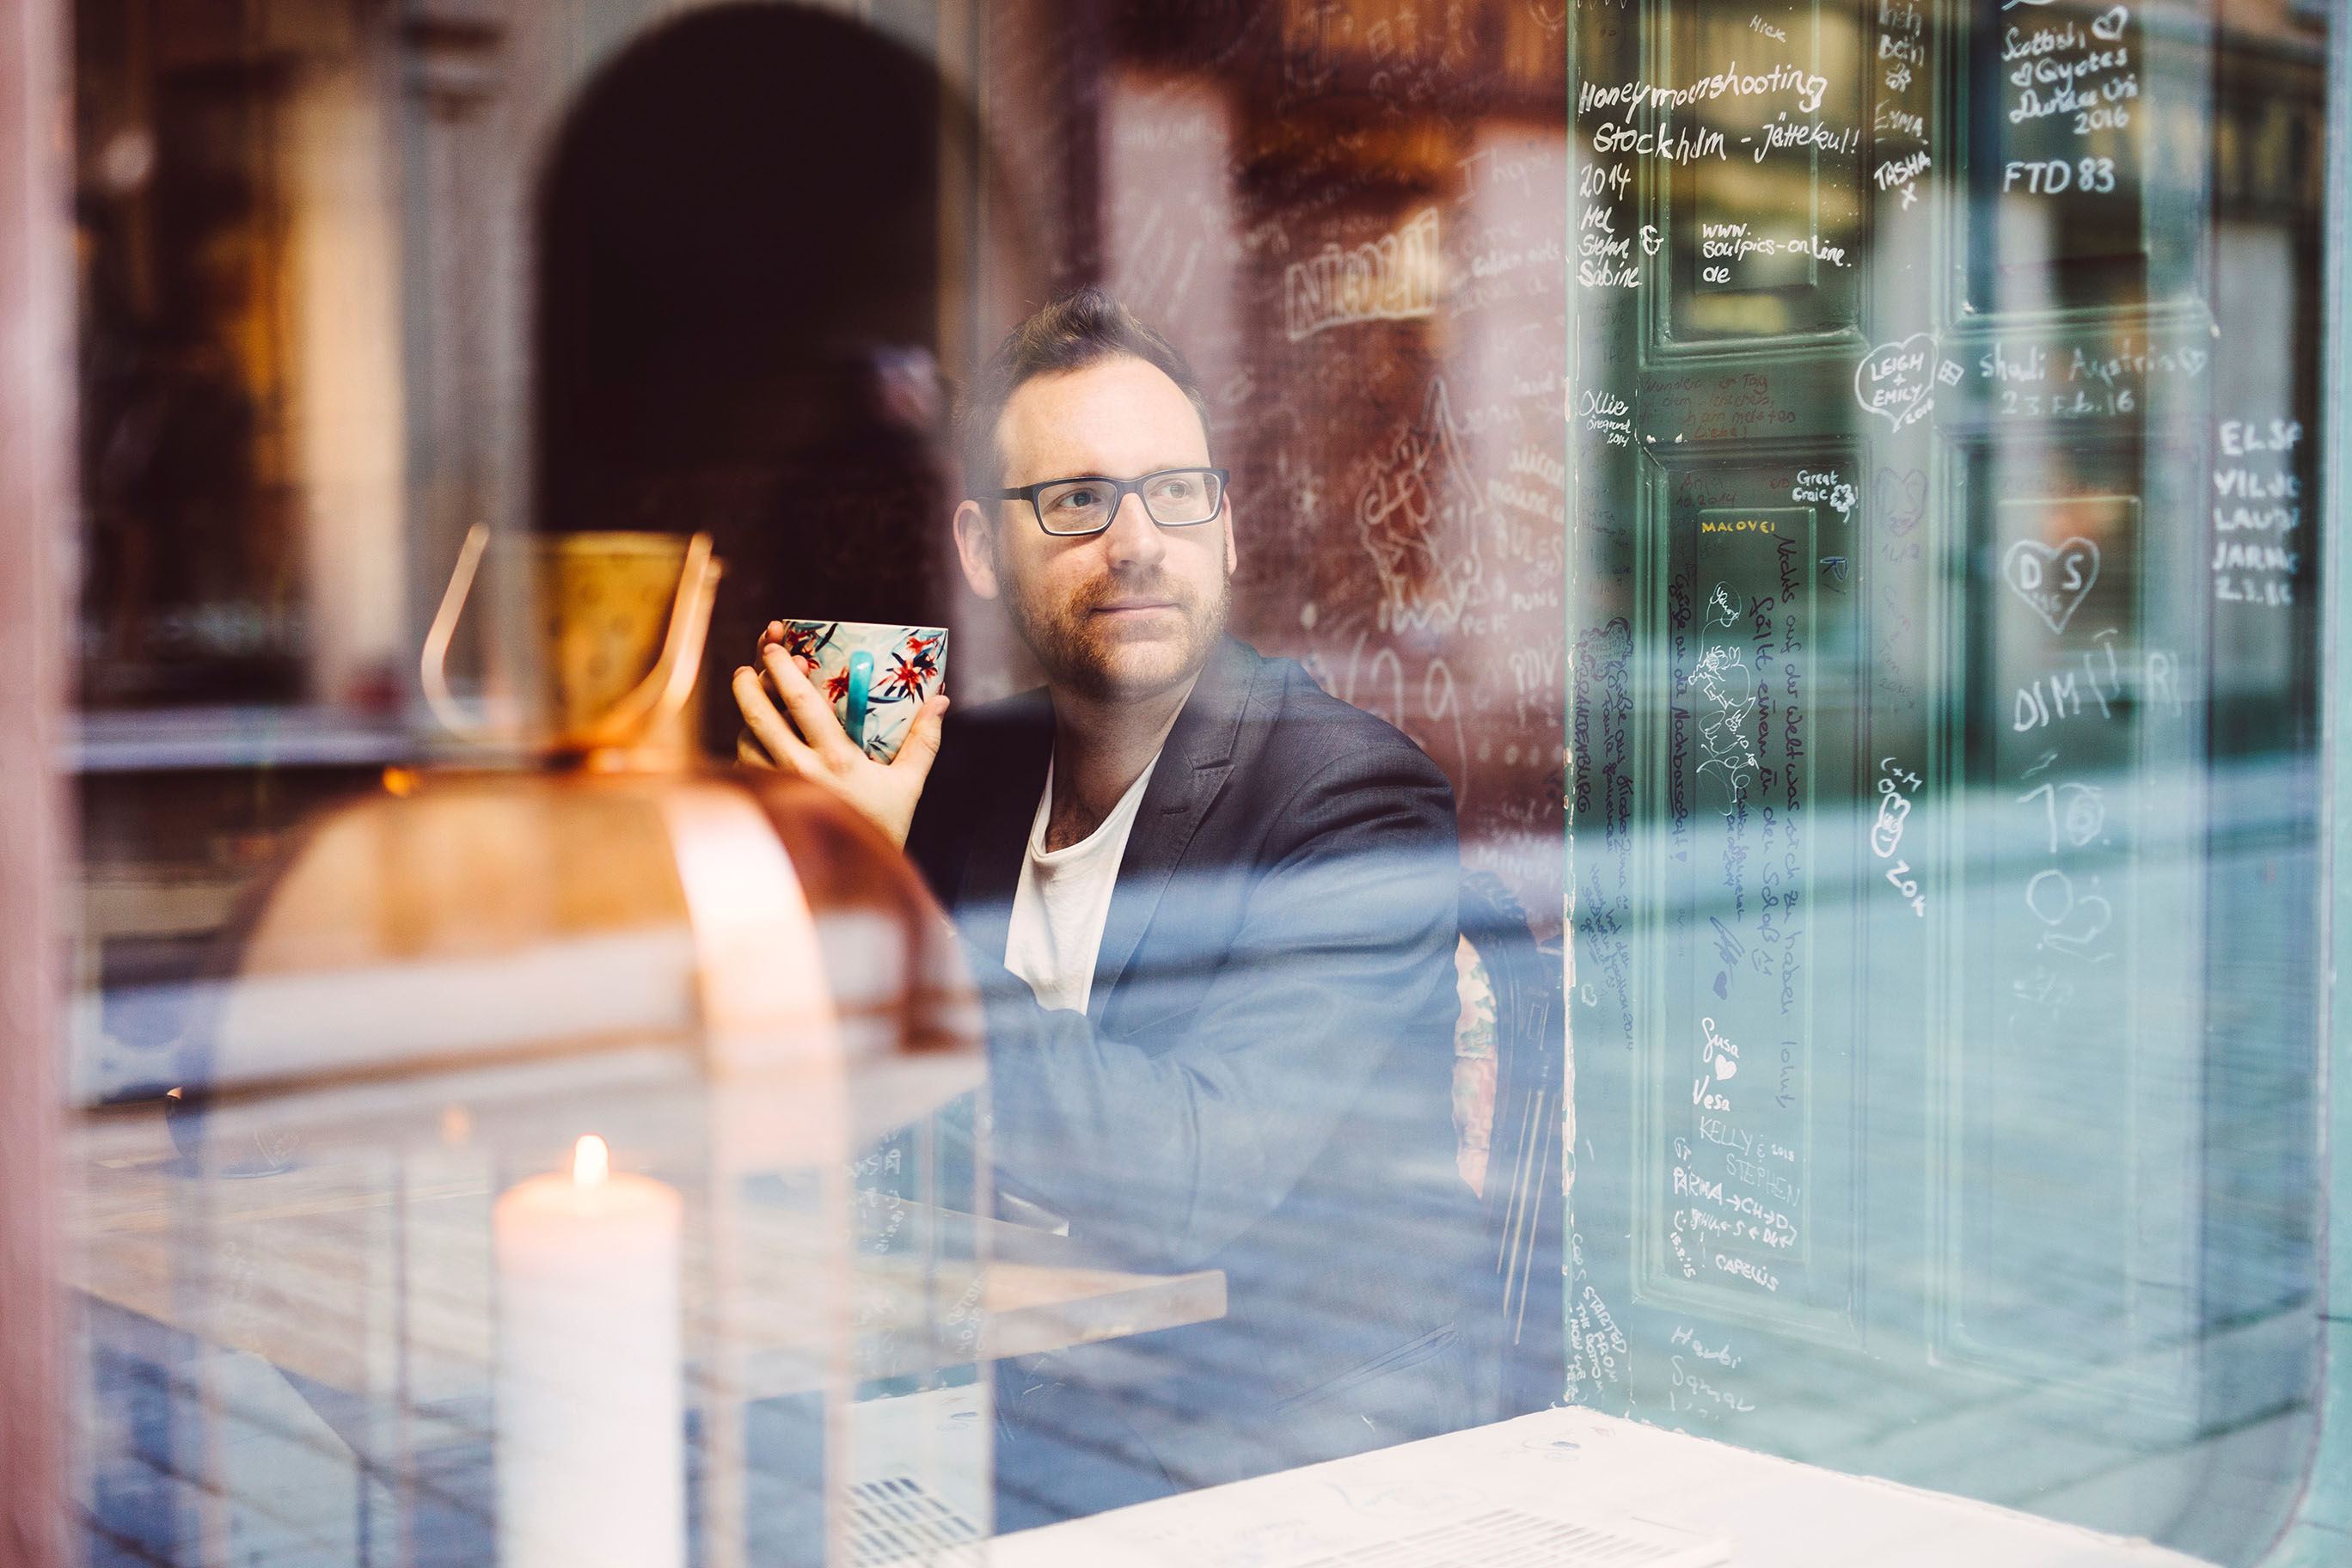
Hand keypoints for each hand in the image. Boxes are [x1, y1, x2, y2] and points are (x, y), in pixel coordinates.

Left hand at [731, 622, 947, 847]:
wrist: (858, 878)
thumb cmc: (885, 826)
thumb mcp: (909, 784)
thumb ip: (924, 741)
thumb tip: (940, 700)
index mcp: (837, 760)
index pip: (802, 704)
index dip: (784, 671)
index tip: (773, 647)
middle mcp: (801, 772)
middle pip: (761, 717)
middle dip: (749, 685)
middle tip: (748, 667)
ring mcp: (780, 789)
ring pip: (747, 741)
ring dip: (747, 717)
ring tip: (752, 700)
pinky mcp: (769, 804)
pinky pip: (745, 767)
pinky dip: (746, 747)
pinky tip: (753, 738)